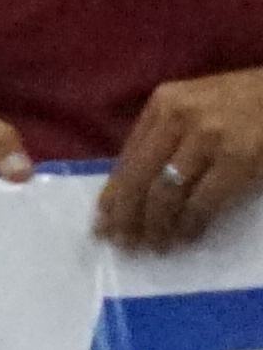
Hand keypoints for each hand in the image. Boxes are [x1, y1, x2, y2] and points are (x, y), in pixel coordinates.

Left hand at [100, 70, 262, 251]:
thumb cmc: (246, 104)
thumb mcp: (196, 109)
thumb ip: (164, 140)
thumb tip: (128, 193)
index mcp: (163, 104)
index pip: (126, 158)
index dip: (113, 196)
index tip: (103, 223)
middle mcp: (179, 117)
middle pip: (138, 179)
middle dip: (127, 218)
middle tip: (124, 244)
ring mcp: (208, 137)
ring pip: (164, 194)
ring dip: (157, 227)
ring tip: (157, 245)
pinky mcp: (238, 159)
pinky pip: (201, 202)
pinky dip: (190, 225)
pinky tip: (187, 236)